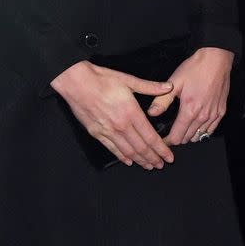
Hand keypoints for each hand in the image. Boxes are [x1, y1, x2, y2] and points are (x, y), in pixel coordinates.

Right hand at [51, 60, 175, 168]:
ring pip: (127, 151)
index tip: (169, 157)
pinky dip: (122, 157)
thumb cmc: (101, 79)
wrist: (75, 82)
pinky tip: (129, 161)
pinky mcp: (96, 133)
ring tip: (149, 166)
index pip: (150, 137)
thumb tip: (169, 87)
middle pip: (141, 148)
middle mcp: (121, 125)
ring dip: (140, 160)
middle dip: (153, 158)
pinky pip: (112, 149)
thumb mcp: (128, 80)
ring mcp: (108, 131)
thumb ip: (150, 87)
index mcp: (131, 112)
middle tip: (161, 165)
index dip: (161, 149)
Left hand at [161, 47, 233, 145]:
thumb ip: (162, 101)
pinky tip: (195, 125)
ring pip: (199, 136)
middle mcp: (203, 116)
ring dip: (189, 135)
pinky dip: (201, 131)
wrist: (216, 60)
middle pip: (187, 139)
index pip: (177, 137)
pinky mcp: (221, 112)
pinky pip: (210, 130)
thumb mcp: (174, 82)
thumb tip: (152, 113)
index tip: (161, 139)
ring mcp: (213, 115)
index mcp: (189, 110)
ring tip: (181, 129)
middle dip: (177, 138)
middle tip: (169, 133)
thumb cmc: (195, 69)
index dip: (167, 141)